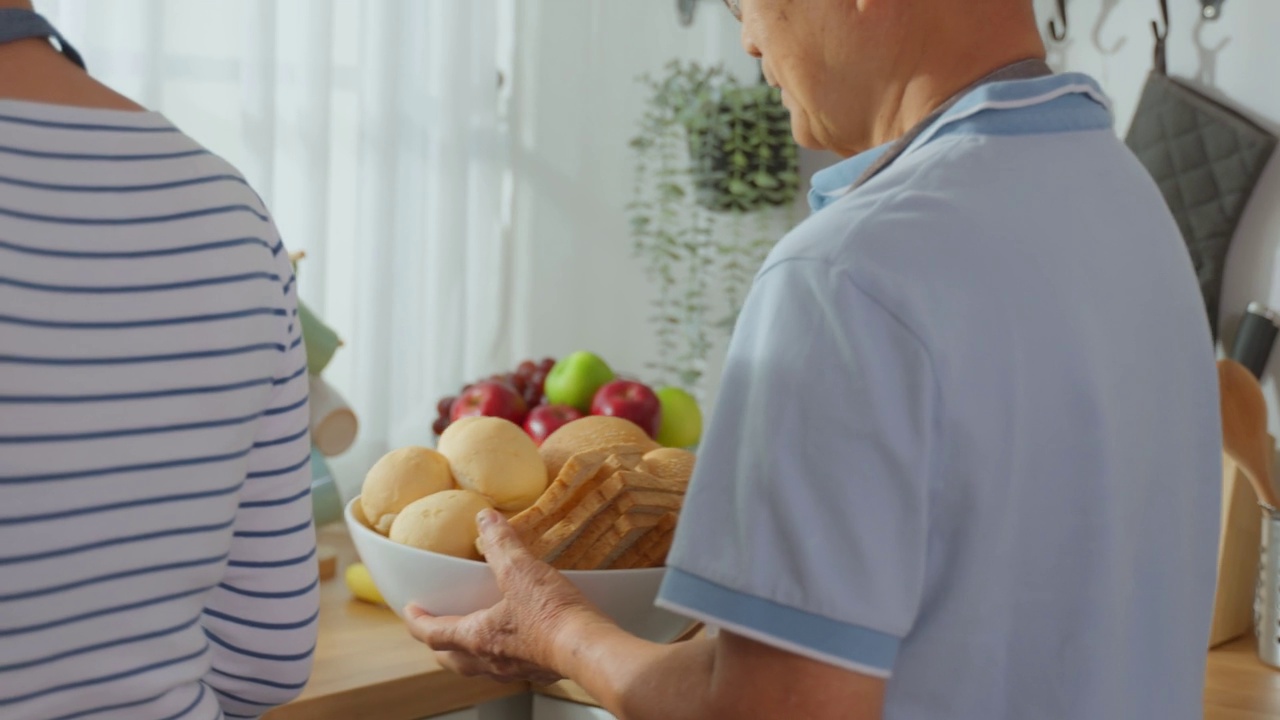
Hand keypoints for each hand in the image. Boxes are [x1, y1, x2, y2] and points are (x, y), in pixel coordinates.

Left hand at [404, 509, 611, 684]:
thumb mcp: (520, 569)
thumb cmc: (552, 616)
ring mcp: (516, 669)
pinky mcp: (541, 670)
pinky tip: (517, 640)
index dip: (417, 622)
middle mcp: (491, 659)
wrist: (590, 648)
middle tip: (436, 629)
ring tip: (475, 635)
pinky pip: (511, 667)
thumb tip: (486, 519)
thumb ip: (500, 542)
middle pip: (452, 658)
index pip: (433, 633)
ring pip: (480, 666)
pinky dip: (503, 654)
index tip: (410, 611)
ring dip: (470, 653)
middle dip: (440, 644)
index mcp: (477, 636)